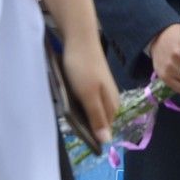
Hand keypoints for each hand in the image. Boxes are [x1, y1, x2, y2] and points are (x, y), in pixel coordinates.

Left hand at [60, 32, 119, 147]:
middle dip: (85, 122)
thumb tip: (107, 141)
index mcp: (112, 104)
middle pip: (98, 118)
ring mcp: (102, 88)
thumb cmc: (84, 68)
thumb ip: (97, 118)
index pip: (104, 129)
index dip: (91, 134)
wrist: (80, 38)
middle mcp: (110, 97)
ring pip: (91, 107)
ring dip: (80, 110)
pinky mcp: (93, 80)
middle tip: (69, 117)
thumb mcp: (89, 96)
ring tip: (67, 106)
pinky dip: (78, 99)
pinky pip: (86, 97)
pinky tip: (69, 96)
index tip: (76, 132)